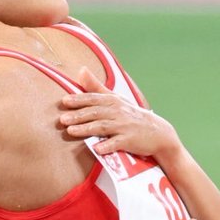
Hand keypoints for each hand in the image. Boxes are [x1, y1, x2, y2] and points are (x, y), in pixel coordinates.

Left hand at [59, 67, 179, 160]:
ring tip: (71, 131)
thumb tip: (81, 70)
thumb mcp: (116, 99)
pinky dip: (107, 146)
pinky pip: (117, 143)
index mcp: (113, 101)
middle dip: (79, 115)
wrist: (157, 132)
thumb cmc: (131, 115)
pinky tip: (97, 149)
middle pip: (96, 113)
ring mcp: (124, 126)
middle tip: (62, 119)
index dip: (79, 100)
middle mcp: (118, 112)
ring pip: (103, 126)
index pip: (93, 99)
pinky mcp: (130, 140)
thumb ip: (96, 86)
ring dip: (87, 129)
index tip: (64, 101)